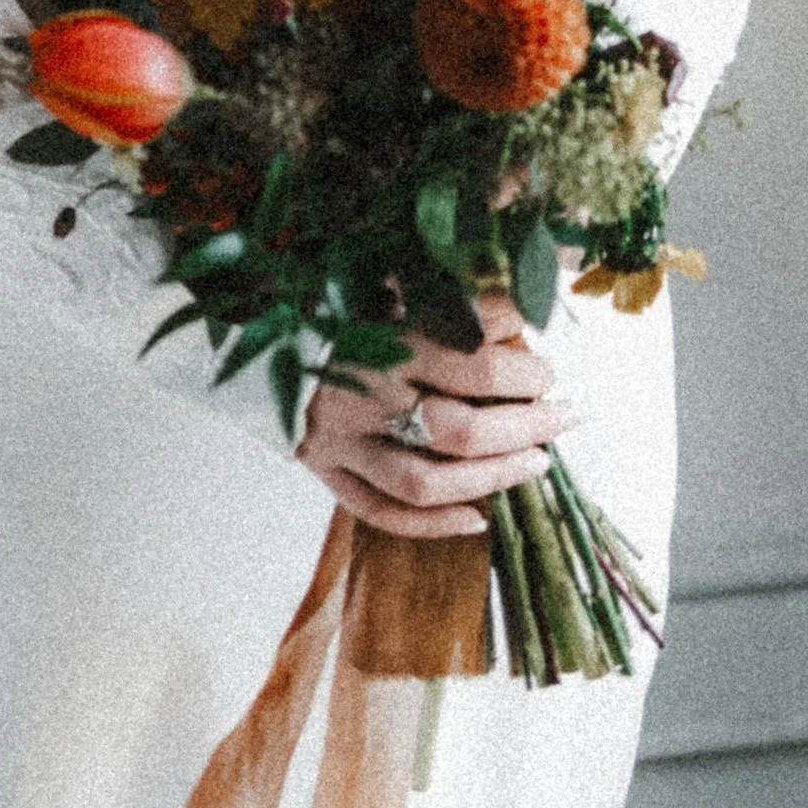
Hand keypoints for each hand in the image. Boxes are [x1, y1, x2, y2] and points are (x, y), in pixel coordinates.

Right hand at [298, 293, 561, 539]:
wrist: (242, 329)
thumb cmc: (323, 300)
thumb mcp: (385, 283)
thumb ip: (447, 301)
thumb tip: (519, 312)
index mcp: (381, 338)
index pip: (475, 364)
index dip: (526, 371)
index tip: (549, 370)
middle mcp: (363, 395)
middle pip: (462, 429)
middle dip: (526, 426)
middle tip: (565, 417)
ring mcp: (341, 441)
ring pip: (427, 480)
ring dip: (492, 478)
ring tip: (536, 464)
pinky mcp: (322, 470)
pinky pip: (380, 511)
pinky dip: (432, 524)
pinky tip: (478, 519)